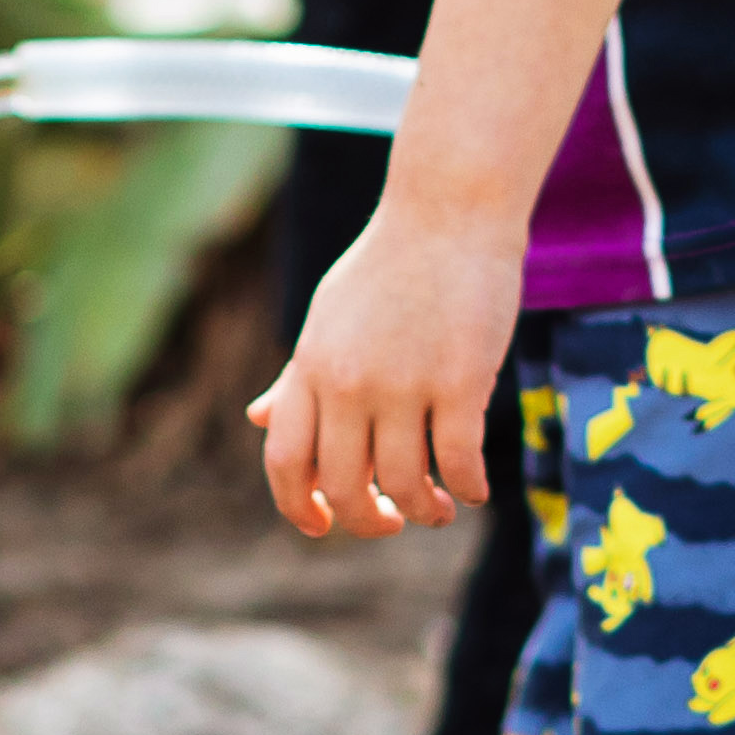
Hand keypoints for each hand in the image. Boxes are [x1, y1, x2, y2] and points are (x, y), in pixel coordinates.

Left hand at [250, 200, 524, 540]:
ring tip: (441, 510)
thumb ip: (298, 376)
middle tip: (391, 522)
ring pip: (406, 485)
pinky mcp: (462, 381)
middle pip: (344, 487)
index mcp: (312, 367)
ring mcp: (405, 383)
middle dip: (367, 522)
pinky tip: (475, 491)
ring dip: (425, 512)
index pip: (285, 460)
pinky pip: (460, 461)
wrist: (449, 209)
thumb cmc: (390, 264)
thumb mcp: (328, 317)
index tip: (321, 525)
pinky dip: (469, 489)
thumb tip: (259, 419)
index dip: (297, 507)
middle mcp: (349, 381)